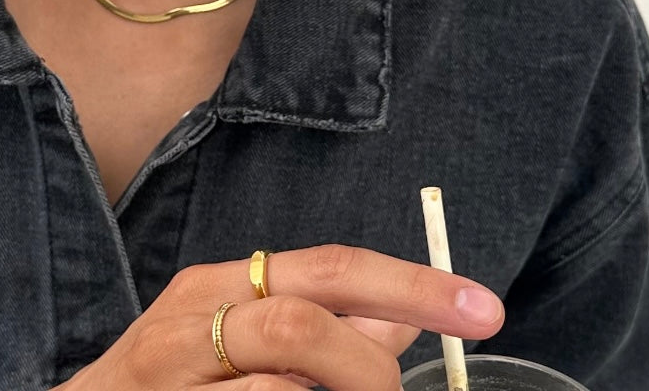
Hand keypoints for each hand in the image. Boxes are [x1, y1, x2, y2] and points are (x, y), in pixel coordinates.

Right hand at [58, 243, 503, 389]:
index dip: (414, 285)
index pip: (331, 269)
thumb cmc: (163, 389)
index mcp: (218, 285)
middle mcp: (189, 322)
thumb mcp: (229, 341)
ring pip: (284, 387)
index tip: (485, 308)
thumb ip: (312, 324)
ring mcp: (172, 380)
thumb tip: (402, 314)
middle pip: (308, 323)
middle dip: (373, 367)